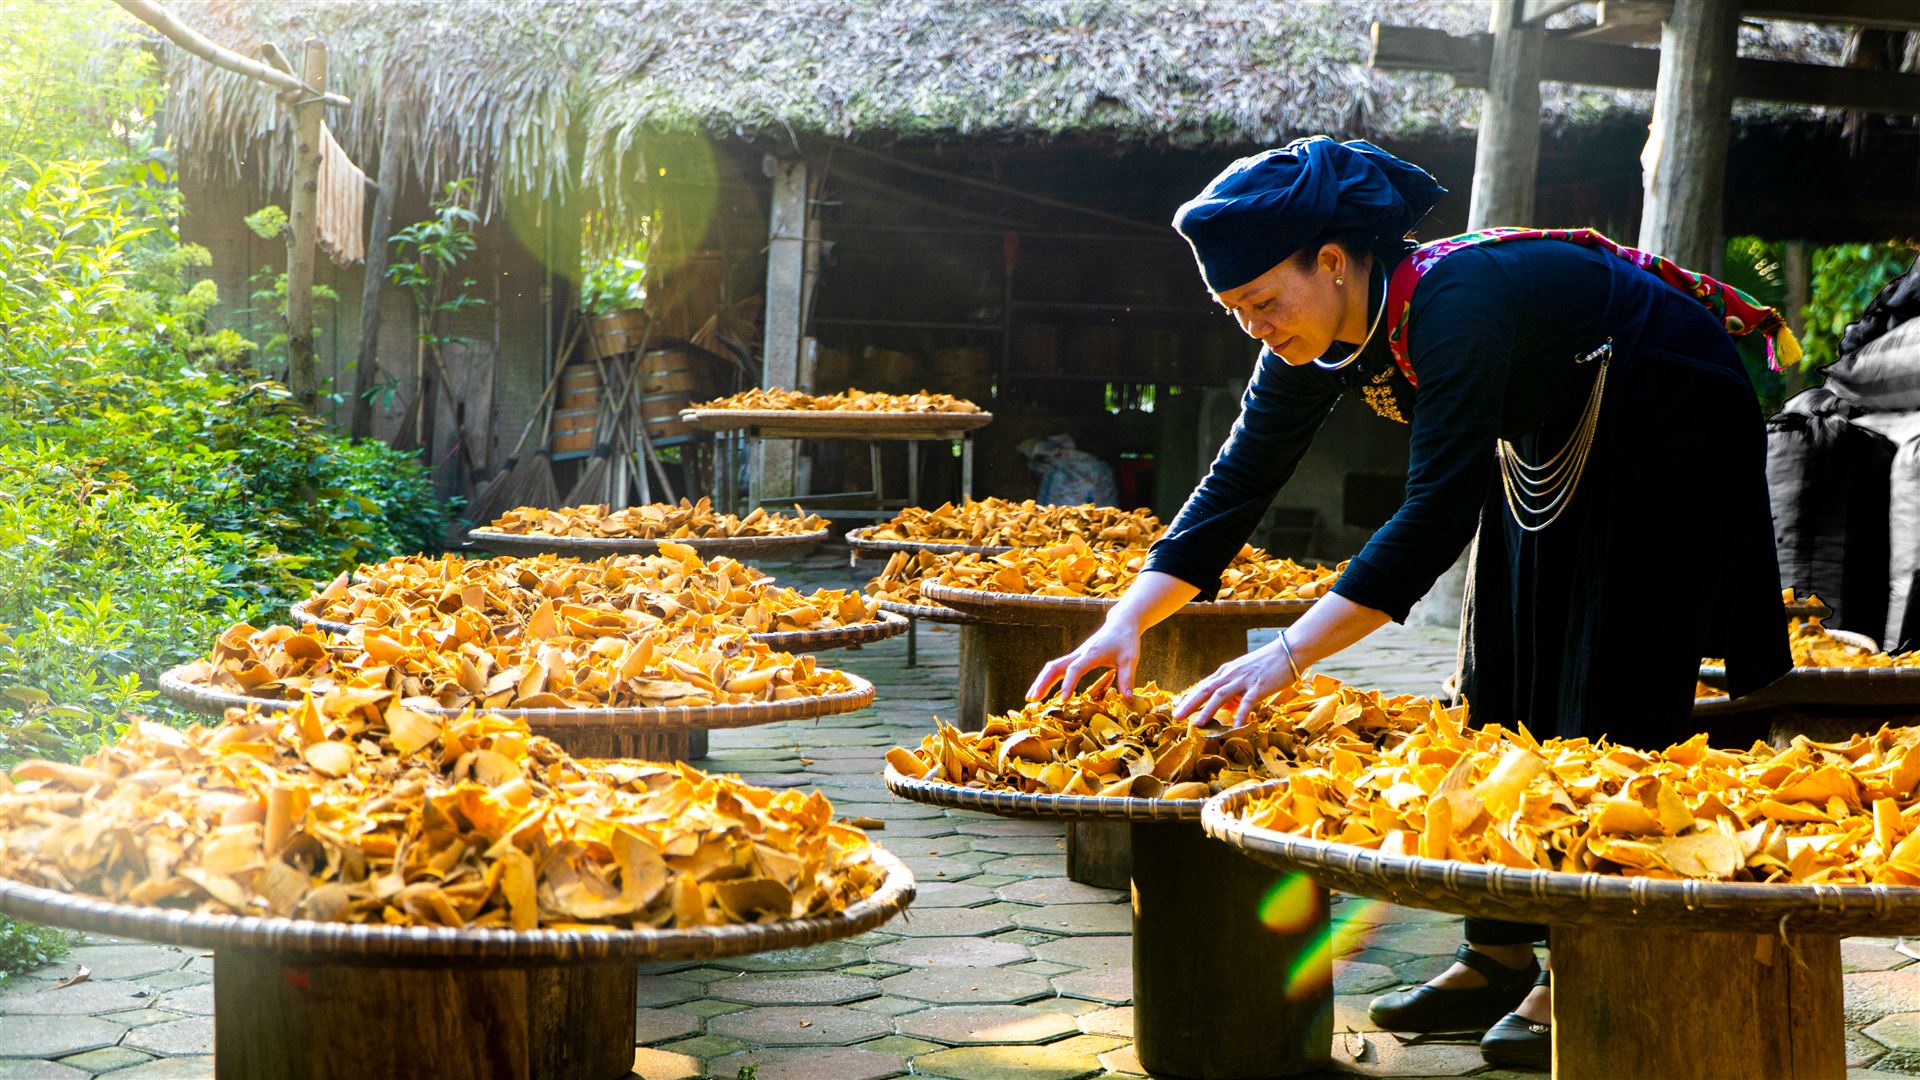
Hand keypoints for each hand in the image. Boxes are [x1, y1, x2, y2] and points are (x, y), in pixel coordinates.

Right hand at [1027, 617, 1142, 699]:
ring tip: (1031, 697)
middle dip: (1043, 682)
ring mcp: (1076, 655)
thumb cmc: (1126, 640)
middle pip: (1055, 667)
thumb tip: (1128, 700)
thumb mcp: (1130, 660)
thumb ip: (1127, 679)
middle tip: (1032, 699)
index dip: (1068, 684)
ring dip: (1041, 681)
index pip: (1075, 669)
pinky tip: (1043, 690)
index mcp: (1091, 654)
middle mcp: (1079, 654)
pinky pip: (1058, 668)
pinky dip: (1048, 678)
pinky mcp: (1076, 657)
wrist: (1121, 623)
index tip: (1063, 699)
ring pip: (1053, 667)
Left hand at [1172, 637, 1301, 726]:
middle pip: (1206, 690)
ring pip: (1220, 695)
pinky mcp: (1259, 686)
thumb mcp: (1246, 673)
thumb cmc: (1268, 663)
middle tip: (1177, 717)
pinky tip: (1235, 727)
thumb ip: (1234, 688)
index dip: (1190, 698)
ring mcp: (1244, 680)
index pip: (1204, 686)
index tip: (1178, 710)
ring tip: (1197, 724)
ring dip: (1207, 710)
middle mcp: (1231, 674)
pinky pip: (1246, 702)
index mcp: (1227, 671)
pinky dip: (1239, 715)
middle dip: (1190, 704)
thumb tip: (1225, 706)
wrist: (1289, 650)